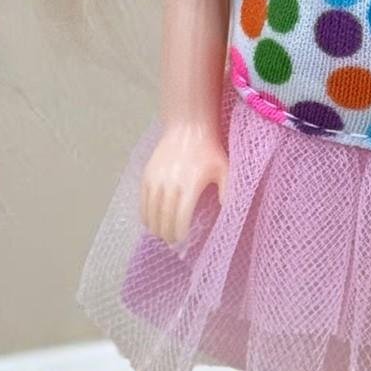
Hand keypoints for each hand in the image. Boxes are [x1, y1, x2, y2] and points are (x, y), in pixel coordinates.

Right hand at [139, 122, 228, 245]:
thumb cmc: (209, 150)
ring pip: (150, 212)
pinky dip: (145, 214)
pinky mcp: (146, 175)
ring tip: (161, 234)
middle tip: (172, 242)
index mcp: (189, 186)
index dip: (179, 233)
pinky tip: (150, 221)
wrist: (187, 128)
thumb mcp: (224, 169)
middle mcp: (169, 185)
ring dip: (155, 227)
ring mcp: (155, 180)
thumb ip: (227, 191)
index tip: (182, 241)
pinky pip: (142, 201)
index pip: (179, 218)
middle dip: (167, 234)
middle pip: (163, 219)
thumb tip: (226, 211)